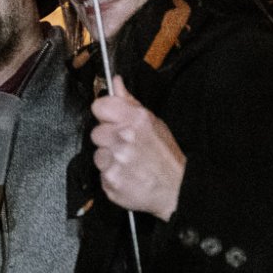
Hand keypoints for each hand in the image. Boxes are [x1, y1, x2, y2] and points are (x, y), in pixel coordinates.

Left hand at [89, 77, 185, 221]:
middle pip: (96, 132)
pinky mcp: (110, 181)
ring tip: (128, 162)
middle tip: (126, 146)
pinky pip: (101, 174)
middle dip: (108, 139)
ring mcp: (116, 161)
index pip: (100, 106)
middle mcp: (124, 139)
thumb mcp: (153, 123)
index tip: (110, 119)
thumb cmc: (166, 156)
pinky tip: (127, 174)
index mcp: (136, 120)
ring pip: (97, 154)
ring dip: (109, 158)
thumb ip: (130, 102)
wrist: (177, 189)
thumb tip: (116, 83)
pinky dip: (111, 175)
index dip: (104, 113)